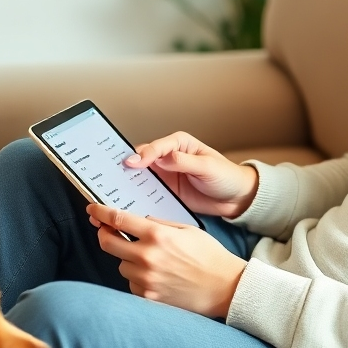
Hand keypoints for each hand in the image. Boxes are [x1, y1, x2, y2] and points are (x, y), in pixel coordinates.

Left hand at [88, 204, 245, 317]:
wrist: (225, 288)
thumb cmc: (210, 256)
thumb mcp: (187, 230)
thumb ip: (159, 224)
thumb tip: (138, 221)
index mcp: (157, 235)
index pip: (117, 219)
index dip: (100, 212)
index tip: (92, 210)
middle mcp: (147, 257)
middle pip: (107, 242)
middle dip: (104, 233)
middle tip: (108, 231)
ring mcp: (145, 279)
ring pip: (120, 264)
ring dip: (127, 258)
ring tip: (149, 259)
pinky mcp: (147, 297)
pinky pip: (131, 283)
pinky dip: (138, 277)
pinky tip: (156, 276)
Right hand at [124, 132, 258, 218]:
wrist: (236, 199)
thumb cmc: (226, 176)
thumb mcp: (208, 167)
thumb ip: (185, 161)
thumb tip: (163, 158)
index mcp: (179, 144)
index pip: (156, 147)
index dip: (143, 155)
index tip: (132, 163)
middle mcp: (168, 157)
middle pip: (141, 159)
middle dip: (126, 166)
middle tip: (111, 175)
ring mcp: (165, 175)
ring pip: (139, 176)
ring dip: (127, 182)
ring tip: (112, 190)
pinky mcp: (165, 192)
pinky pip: (146, 193)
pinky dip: (136, 197)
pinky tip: (127, 203)